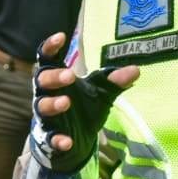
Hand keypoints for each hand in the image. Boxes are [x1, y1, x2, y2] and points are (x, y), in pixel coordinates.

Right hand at [31, 31, 138, 170]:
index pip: (48, 58)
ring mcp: (46, 116)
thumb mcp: (101, 93)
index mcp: (58, 78)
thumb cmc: (84, 108)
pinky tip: (67, 141)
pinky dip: (57, 139)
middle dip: (54, 77)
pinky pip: (49, 137)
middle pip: (42, 80)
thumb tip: (136, 70)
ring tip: (66, 102)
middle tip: (70, 76)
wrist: (78, 140)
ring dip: (52, 104)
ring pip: (41, 106)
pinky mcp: (48, 137)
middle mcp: (47, 94)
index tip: (61, 37)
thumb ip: (114, 81)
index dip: (51, 46)